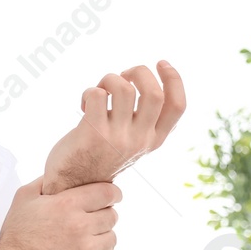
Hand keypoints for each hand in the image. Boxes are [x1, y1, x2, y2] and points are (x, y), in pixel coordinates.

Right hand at [0, 178, 120, 249]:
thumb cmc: (16, 236)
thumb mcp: (23, 198)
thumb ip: (45, 181)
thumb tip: (61, 173)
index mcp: (66, 204)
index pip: (107, 193)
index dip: (113, 193)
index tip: (113, 197)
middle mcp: (80, 226)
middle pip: (112, 215)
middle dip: (104, 215)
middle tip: (93, 220)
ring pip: (112, 237)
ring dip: (103, 237)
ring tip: (88, 240)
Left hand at [41, 60, 185, 193]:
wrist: (73, 186)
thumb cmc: (101, 156)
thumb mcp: (132, 142)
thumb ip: (142, 120)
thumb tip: (144, 80)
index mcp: (153, 140)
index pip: (177, 106)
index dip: (174, 79)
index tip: (161, 63)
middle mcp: (140, 140)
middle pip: (154, 93)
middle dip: (139, 71)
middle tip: (123, 75)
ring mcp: (117, 138)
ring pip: (123, 88)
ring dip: (109, 79)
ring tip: (100, 90)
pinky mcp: (93, 134)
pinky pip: (96, 95)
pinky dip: (89, 92)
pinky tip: (84, 105)